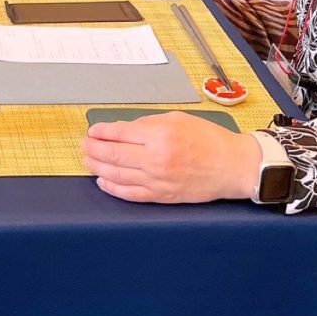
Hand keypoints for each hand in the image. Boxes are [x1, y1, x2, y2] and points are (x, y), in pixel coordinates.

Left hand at [82, 113, 261, 202]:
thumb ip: (148, 124)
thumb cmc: (209, 140)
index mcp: (160, 136)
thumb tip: (123, 130)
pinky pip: (131, 194)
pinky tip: (103, 181)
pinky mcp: (162, 196)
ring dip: (98, 167)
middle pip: (113, 154)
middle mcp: (156, 159)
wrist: (232, 166)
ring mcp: (158, 180)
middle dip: (93, 149)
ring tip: (88, 161)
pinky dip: (113, 188)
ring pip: (118, 175)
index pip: (120, 133)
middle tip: (84, 145)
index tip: (92, 131)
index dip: (101, 132)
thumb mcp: (177, 119)